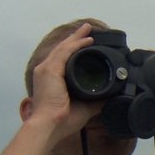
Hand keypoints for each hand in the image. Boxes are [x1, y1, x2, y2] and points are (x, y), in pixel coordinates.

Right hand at [24, 23, 102, 144]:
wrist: (50, 126)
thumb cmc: (62, 120)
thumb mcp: (85, 108)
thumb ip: (96, 101)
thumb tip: (109, 97)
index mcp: (50, 79)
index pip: (63, 59)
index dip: (74, 49)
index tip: (86, 43)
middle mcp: (45, 71)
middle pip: (63, 49)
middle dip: (75, 38)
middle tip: (87, 29)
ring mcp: (46, 70)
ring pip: (64, 48)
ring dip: (77, 38)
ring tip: (88, 30)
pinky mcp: (50, 70)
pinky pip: (65, 52)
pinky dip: (76, 45)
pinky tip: (86, 41)